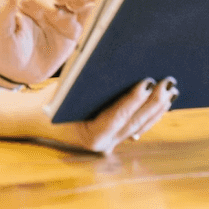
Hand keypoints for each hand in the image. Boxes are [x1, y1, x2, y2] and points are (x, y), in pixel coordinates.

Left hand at [0, 0, 99, 85]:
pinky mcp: (74, 28)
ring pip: (76, 2)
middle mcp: (46, 3)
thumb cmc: (6, 49)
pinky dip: (96, 12)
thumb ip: (5, 11)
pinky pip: (86, 18)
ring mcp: (62, 15)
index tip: (51, 9)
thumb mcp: (1, 32)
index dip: (45, 0)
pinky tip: (106, 7)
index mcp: (26, 0)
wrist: (19, 71)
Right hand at [46, 77, 177, 153]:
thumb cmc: (49, 102)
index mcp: (90, 136)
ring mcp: (111, 144)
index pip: (117, 116)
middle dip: (153, 102)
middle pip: (135, 122)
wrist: (38, 120)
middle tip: (167, 83)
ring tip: (171, 90)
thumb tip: (113, 63)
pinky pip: (137, 127)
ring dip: (157, 109)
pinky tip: (163, 103)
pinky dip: (151, 114)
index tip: (147, 82)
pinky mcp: (115, 138)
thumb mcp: (65, 91)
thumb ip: (87, 83)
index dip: (133, 100)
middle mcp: (104, 145)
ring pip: (140, 126)